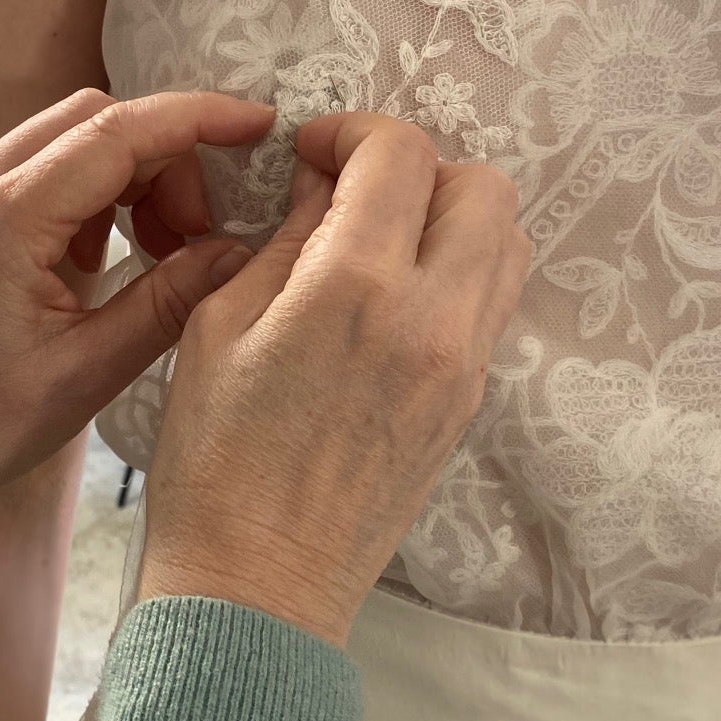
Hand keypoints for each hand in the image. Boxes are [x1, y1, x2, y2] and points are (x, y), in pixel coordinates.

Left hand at [0, 89, 272, 530]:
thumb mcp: (88, 373)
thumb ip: (169, 302)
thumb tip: (240, 252)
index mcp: (4, 222)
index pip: (117, 131)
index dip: (197, 119)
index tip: (258, 124)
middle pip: (97, 117)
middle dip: (168, 156)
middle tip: (202, 229)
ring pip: (71, 133)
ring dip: (133, 171)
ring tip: (164, 246)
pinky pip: (44, 162)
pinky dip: (95, 188)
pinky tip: (113, 251)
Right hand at [137, 113, 530, 647]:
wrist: (258, 588)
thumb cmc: (214, 463)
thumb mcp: (219, 327)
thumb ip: (284, 241)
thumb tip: (322, 186)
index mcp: (357, 291)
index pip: (401, 156)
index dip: (354, 132)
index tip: (313, 152)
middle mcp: (433, 321)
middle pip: (484, 189)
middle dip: (419, 169)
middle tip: (354, 192)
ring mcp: (463, 368)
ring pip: (506, 246)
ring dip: (451, 220)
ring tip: (379, 243)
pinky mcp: (468, 405)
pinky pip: (489, 306)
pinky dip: (455, 276)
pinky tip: (388, 301)